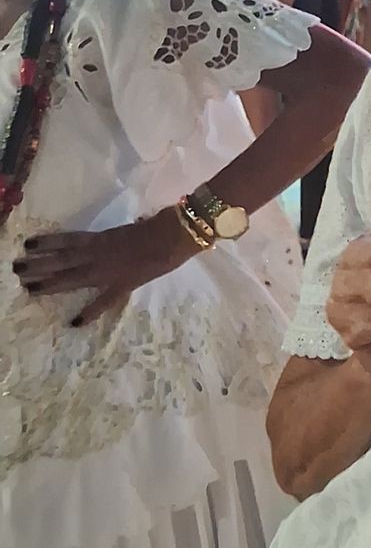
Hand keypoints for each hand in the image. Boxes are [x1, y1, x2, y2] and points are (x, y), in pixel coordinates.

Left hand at [15, 210, 196, 325]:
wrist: (176, 235)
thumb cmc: (158, 225)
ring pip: (73, 278)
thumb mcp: (133, 226)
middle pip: (62, 260)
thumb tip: (123, 233)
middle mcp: (98, 255)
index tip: (28, 245)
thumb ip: (121, 235)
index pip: (67, 240)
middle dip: (39, 265)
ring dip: (51, 284)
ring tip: (30, 288)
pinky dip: (89, 313)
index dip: (47, 242)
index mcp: (101, 238)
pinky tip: (74, 322)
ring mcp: (108, 272)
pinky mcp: (122, 285)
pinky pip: (102, 301)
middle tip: (17, 269)